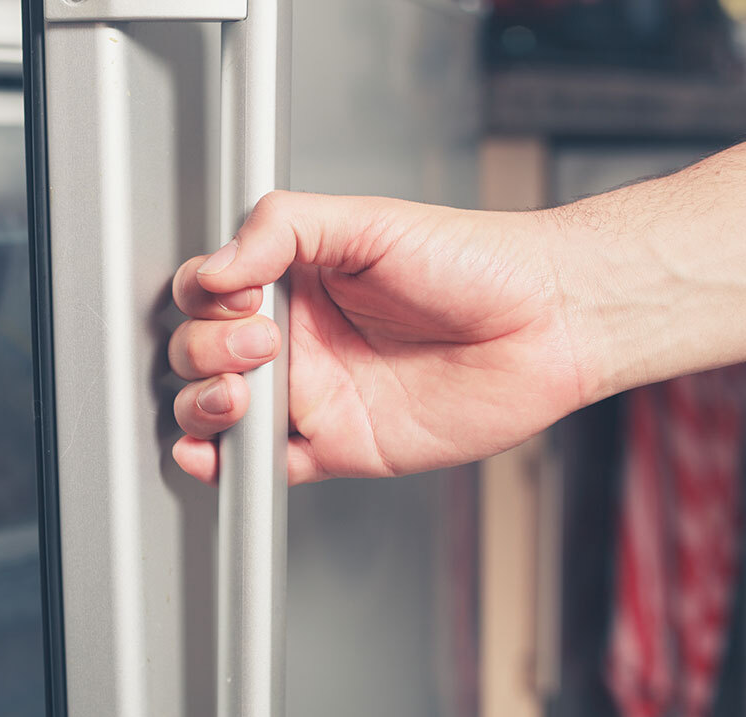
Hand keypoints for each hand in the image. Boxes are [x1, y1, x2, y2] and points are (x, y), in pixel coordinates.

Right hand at [168, 191, 593, 483]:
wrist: (544, 324)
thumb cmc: (474, 263)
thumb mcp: (368, 219)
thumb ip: (281, 229)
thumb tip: (215, 267)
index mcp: (296, 279)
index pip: (210, 293)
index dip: (205, 299)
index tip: (237, 294)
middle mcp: (299, 338)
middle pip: (201, 354)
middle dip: (206, 352)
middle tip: (262, 342)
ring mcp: (315, 394)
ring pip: (220, 413)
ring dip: (203, 407)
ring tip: (239, 394)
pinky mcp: (338, 446)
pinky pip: (267, 466)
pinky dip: (229, 468)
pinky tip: (216, 455)